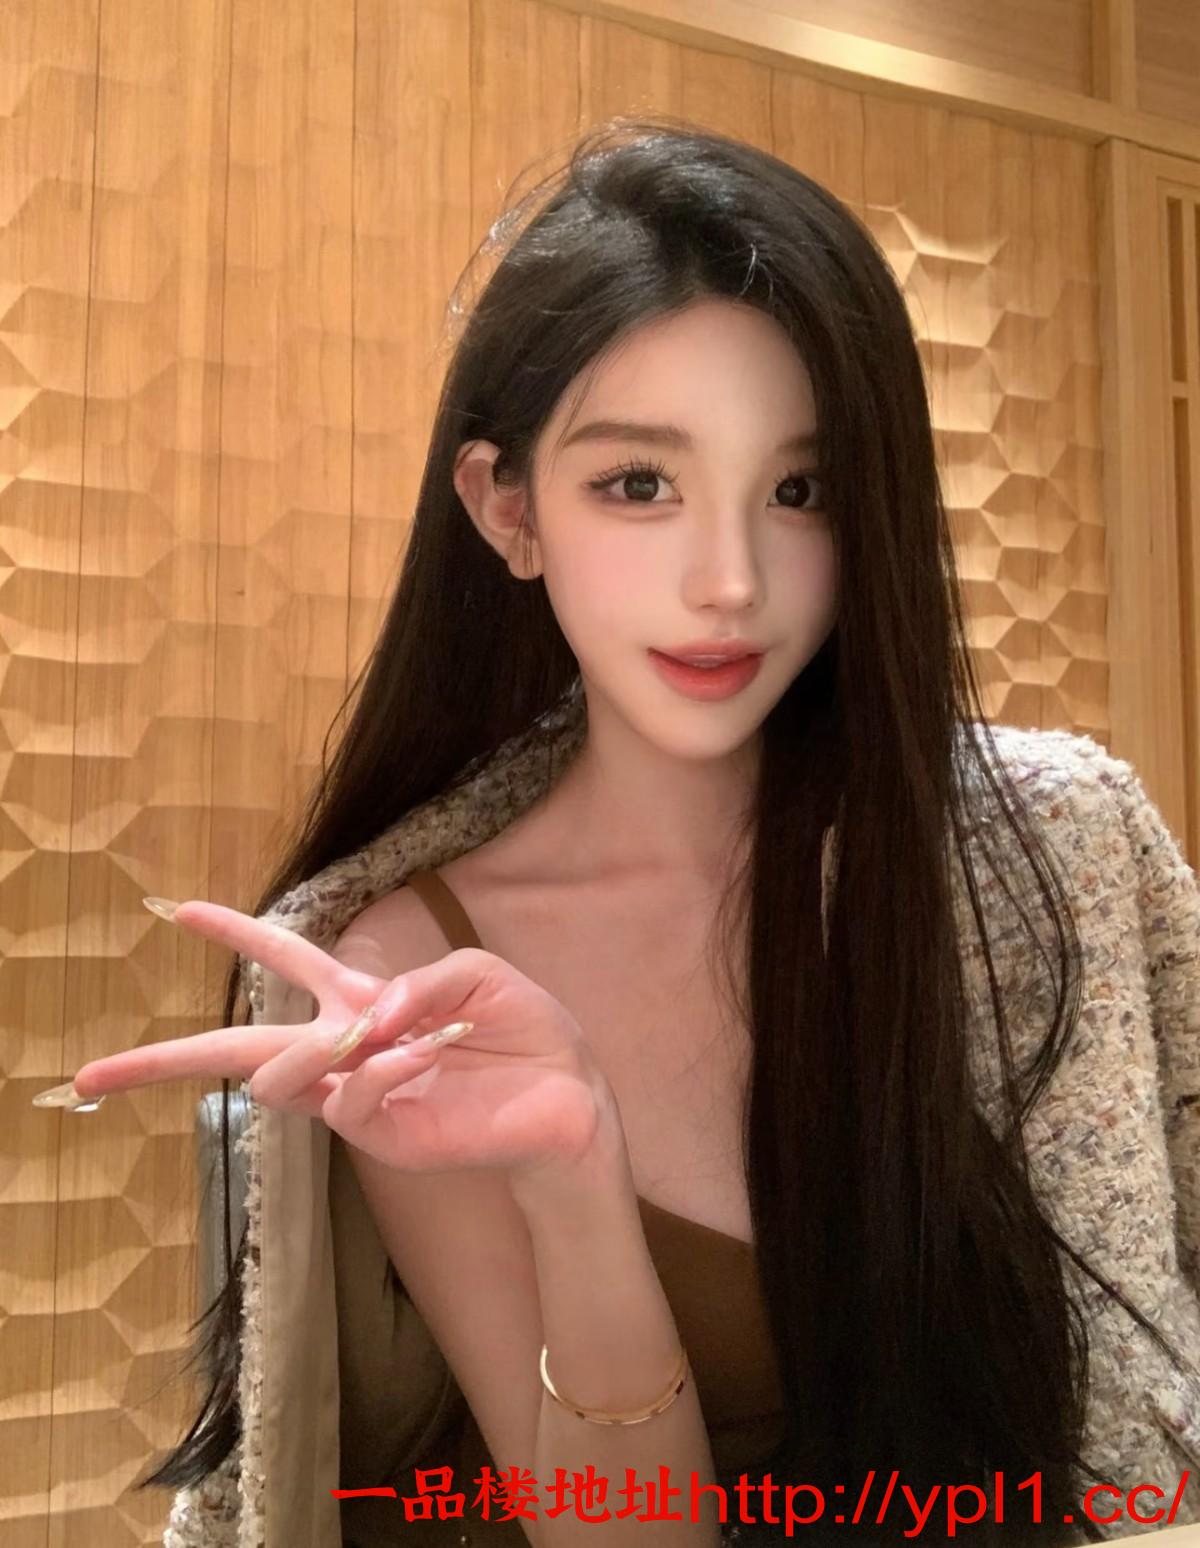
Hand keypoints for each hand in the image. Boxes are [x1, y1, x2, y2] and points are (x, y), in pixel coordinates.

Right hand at [34, 899, 616, 1180]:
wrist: (569, 1102)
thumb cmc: (526, 1035)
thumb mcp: (482, 978)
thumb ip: (423, 981)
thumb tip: (368, 1014)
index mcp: (366, 1002)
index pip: (287, 963)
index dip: (237, 934)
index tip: (180, 910)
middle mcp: (348, 1049)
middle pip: (239, 1050)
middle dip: (162, 1061)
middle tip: (87, 1076)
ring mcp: (356, 1098)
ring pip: (277, 1079)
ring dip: (316, 1047)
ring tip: (367, 1033)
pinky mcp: (380, 1134)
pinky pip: (347, 1095)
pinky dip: (376, 1067)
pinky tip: (415, 1058)